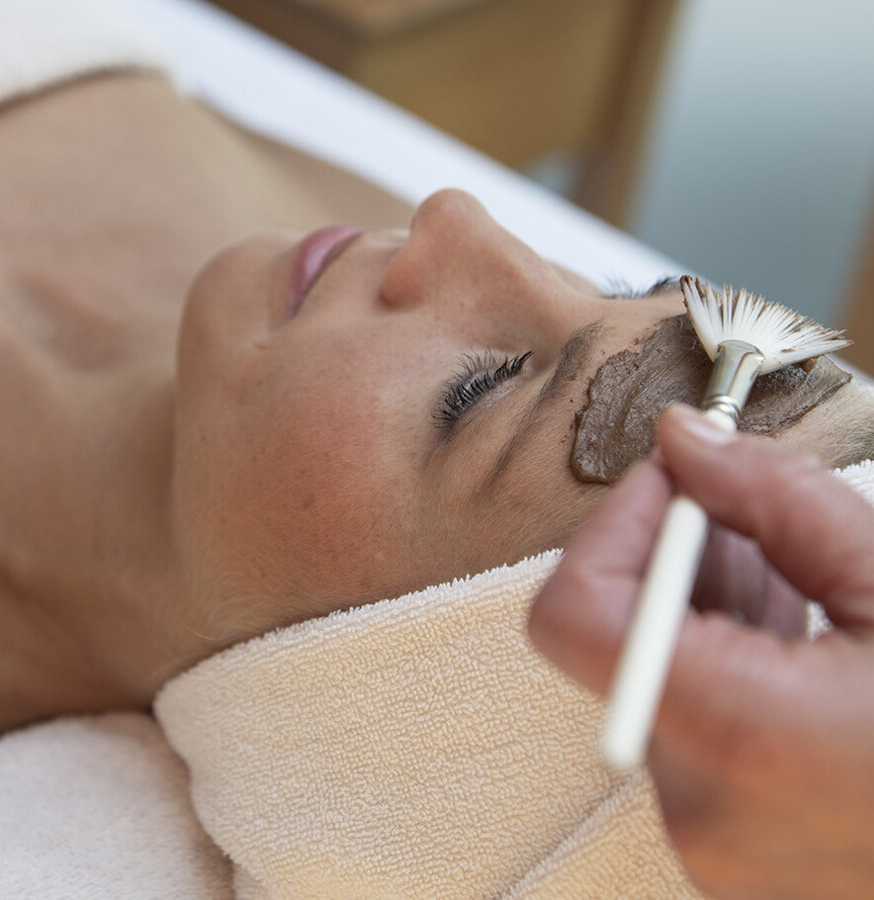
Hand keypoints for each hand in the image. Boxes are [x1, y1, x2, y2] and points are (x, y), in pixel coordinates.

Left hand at [529, 403, 873, 899]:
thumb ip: (777, 500)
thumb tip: (685, 439)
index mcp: (743, 739)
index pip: (575, 613)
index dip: (612, 528)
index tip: (673, 483)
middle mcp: (703, 810)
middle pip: (619, 639)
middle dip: (672, 556)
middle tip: (745, 511)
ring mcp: (715, 843)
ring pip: (654, 681)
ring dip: (703, 608)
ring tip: (790, 573)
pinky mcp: (734, 849)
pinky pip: (687, 729)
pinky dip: (723, 666)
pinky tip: (791, 631)